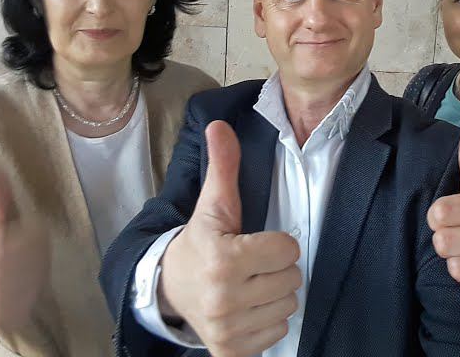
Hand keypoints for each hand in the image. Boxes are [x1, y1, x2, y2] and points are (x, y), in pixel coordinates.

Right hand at [159, 120, 302, 356]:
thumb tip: (219, 125)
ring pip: (289, 307)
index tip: (254, 243)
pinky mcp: (231, 350)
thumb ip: (223, 166)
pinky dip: (267, 322)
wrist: (167, 290)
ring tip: (249, 286)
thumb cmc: (198, 245)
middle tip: (251, 265)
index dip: (275, 243)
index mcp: (224, 260)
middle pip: (292, 279)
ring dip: (274, 296)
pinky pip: (277, 333)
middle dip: (276, 269)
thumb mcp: (211, 206)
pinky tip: (247, 309)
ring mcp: (229, 328)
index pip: (288, 248)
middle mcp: (225, 298)